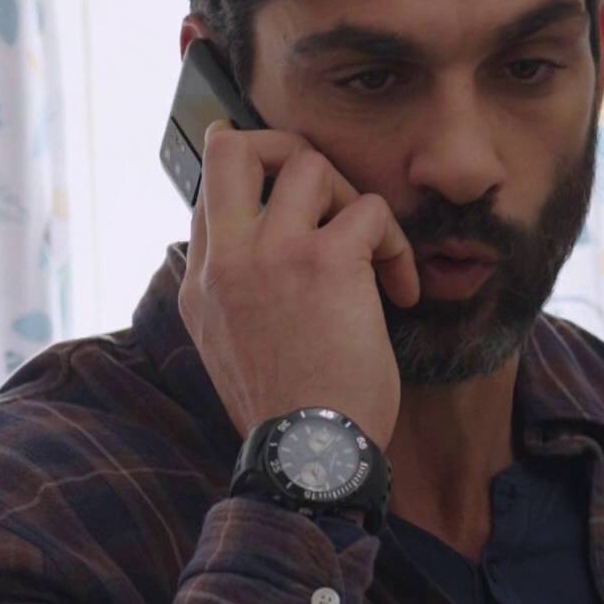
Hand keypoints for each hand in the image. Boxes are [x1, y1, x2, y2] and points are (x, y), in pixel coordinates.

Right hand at [178, 120, 419, 449]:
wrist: (307, 456)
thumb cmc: (287, 414)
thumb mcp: (228, 351)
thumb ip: (233, 297)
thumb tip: (256, 260)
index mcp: (201, 284)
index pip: (211, 193)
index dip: (253, 182)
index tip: (290, 198)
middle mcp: (228, 259)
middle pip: (234, 147)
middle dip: (282, 147)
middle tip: (323, 188)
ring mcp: (272, 253)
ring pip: (309, 164)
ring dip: (350, 199)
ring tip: (368, 248)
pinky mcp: (326, 261)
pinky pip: (370, 210)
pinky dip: (397, 245)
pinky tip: (402, 291)